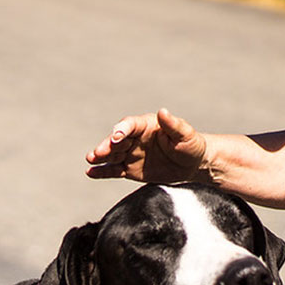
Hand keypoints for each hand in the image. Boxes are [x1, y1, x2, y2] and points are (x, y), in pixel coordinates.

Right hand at [86, 108, 206, 182]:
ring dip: (101, 156)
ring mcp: (131, 154)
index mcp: (146, 125)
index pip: (130, 125)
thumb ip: (173, 124)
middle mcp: (135, 138)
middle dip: (107, 145)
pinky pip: (114, 170)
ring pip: (113, 154)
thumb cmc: (190, 145)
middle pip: (117, 140)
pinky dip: (102, 171)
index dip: (122, 130)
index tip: (117, 136)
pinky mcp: (130, 169)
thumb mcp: (185, 134)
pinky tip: (91, 172)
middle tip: (98, 152)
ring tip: (91, 159)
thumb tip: (163, 112)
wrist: (193, 164)